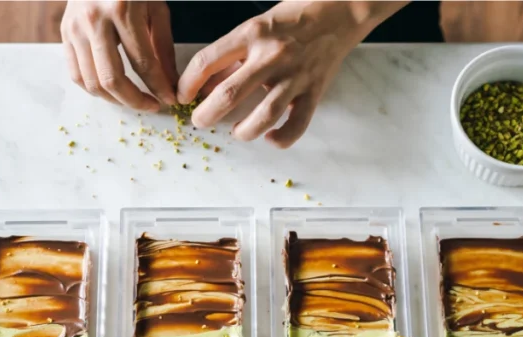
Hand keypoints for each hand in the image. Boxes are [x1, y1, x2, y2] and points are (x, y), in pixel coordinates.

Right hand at [61, 0, 177, 110]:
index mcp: (122, 10)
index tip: (170, 100)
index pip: (143, 63)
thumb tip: (170, 83)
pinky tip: (112, 91)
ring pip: (92, 82)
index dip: (158, 87)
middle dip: (135, 101)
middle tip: (152, 106)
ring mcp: (74, 28)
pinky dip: (95, 89)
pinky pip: (76, 74)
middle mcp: (94, 20)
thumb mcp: (156, 8)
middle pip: (112, 79)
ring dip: (115, 100)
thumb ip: (163, 48)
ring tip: (133, 100)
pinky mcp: (64, 34)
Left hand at [176, 1, 405, 147]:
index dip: (187, 83)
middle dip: (206, 114)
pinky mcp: (313, 91)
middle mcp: (271, 55)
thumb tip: (204, 86)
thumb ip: (230, 57)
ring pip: (263, 116)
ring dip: (243, 131)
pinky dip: (281, 138)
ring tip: (237, 131)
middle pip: (229, 94)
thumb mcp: (255, 28)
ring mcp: (294, 76)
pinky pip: (296, 125)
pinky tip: (270, 138)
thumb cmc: (293, 19)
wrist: (339, 12)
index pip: (207, 61)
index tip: (182, 96)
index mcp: (251, 34)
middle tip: (199, 121)